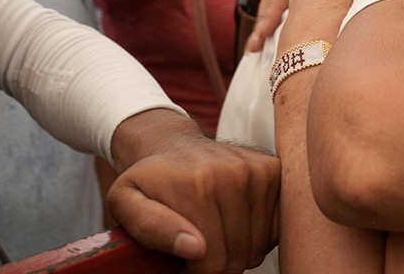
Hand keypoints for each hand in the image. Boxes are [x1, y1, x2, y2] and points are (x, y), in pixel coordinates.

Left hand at [108, 109, 280, 272]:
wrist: (172, 143)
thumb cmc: (149, 181)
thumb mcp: (125, 202)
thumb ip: (150, 228)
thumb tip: (195, 248)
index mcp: (196, 186)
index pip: (212, 262)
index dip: (195, 273)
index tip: (182, 262)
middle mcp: (233, 174)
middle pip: (238, 256)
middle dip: (217, 264)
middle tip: (198, 249)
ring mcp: (257, 171)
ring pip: (259, 245)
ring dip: (238, 250)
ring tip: (216, 234)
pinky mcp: (273, 170)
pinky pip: (278, 227)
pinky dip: (260, 234)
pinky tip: (237, 223)